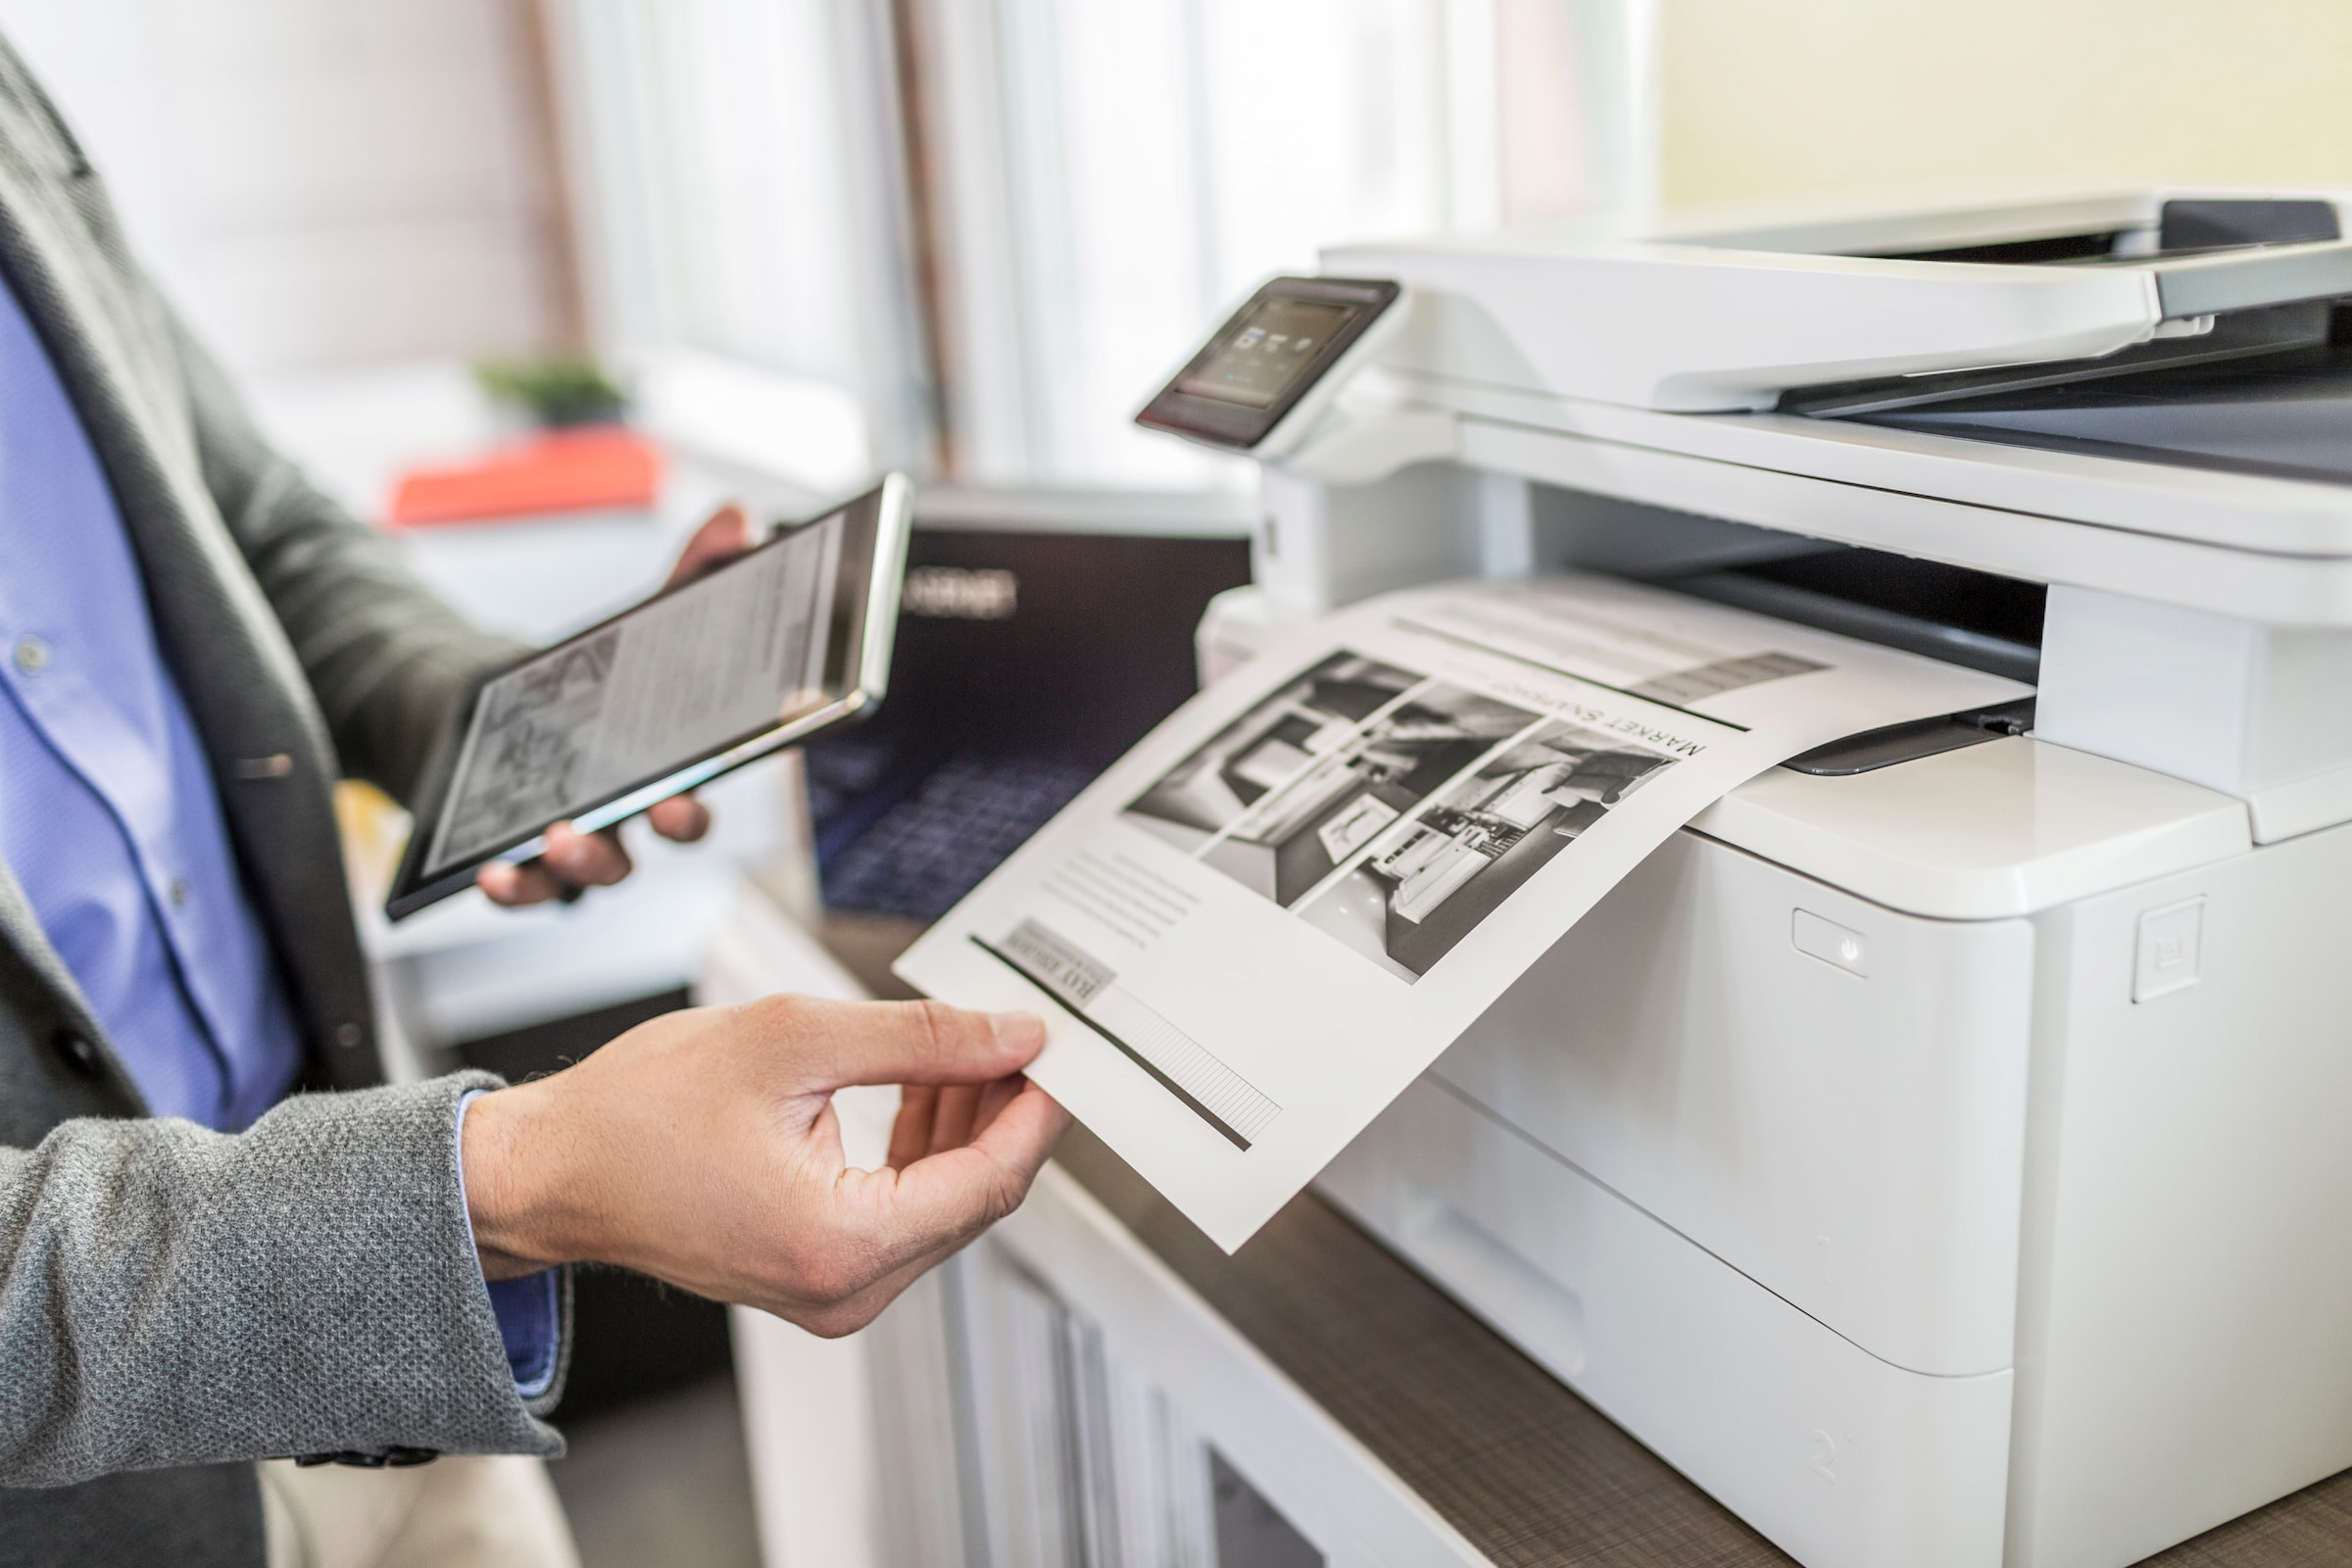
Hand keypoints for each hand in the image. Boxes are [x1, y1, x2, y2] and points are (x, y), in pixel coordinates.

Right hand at [459, 996, 1071, 1334]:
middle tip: (1014, 1032)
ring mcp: (832, 1293)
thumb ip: (918, 1038)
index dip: (1036, 1110)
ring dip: (963, 1126)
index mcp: (841, 1242)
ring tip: (965, 1046)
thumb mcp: (792, 1040)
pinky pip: (902, 1214)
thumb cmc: (637, 1114)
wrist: (551, 1172)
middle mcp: (845, 1289)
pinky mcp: (817, 1277)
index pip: (992, 1182)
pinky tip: (923, 1088)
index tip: (1059, 1051)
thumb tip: (1010, 1036)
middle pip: (976, 1198)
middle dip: (1003, 1110)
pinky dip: (921, 1152)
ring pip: (944, 1205)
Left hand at [477, 504, 754, 906]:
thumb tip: (739, 519)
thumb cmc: (601, 685)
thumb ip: (695, 573)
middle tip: (664, 811)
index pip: (726, 768)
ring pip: (605, 871)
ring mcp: (594, 840)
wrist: (503, 719)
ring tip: (562, 835)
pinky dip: (518, 888)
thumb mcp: (646, 624)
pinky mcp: (532, 858)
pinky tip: (494, 870)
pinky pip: (534, 891)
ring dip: (588, 861)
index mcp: (686, 757)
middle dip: (676, 824)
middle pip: (677, 830)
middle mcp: (648, 809)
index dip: (744, 765)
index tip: (739, 761)